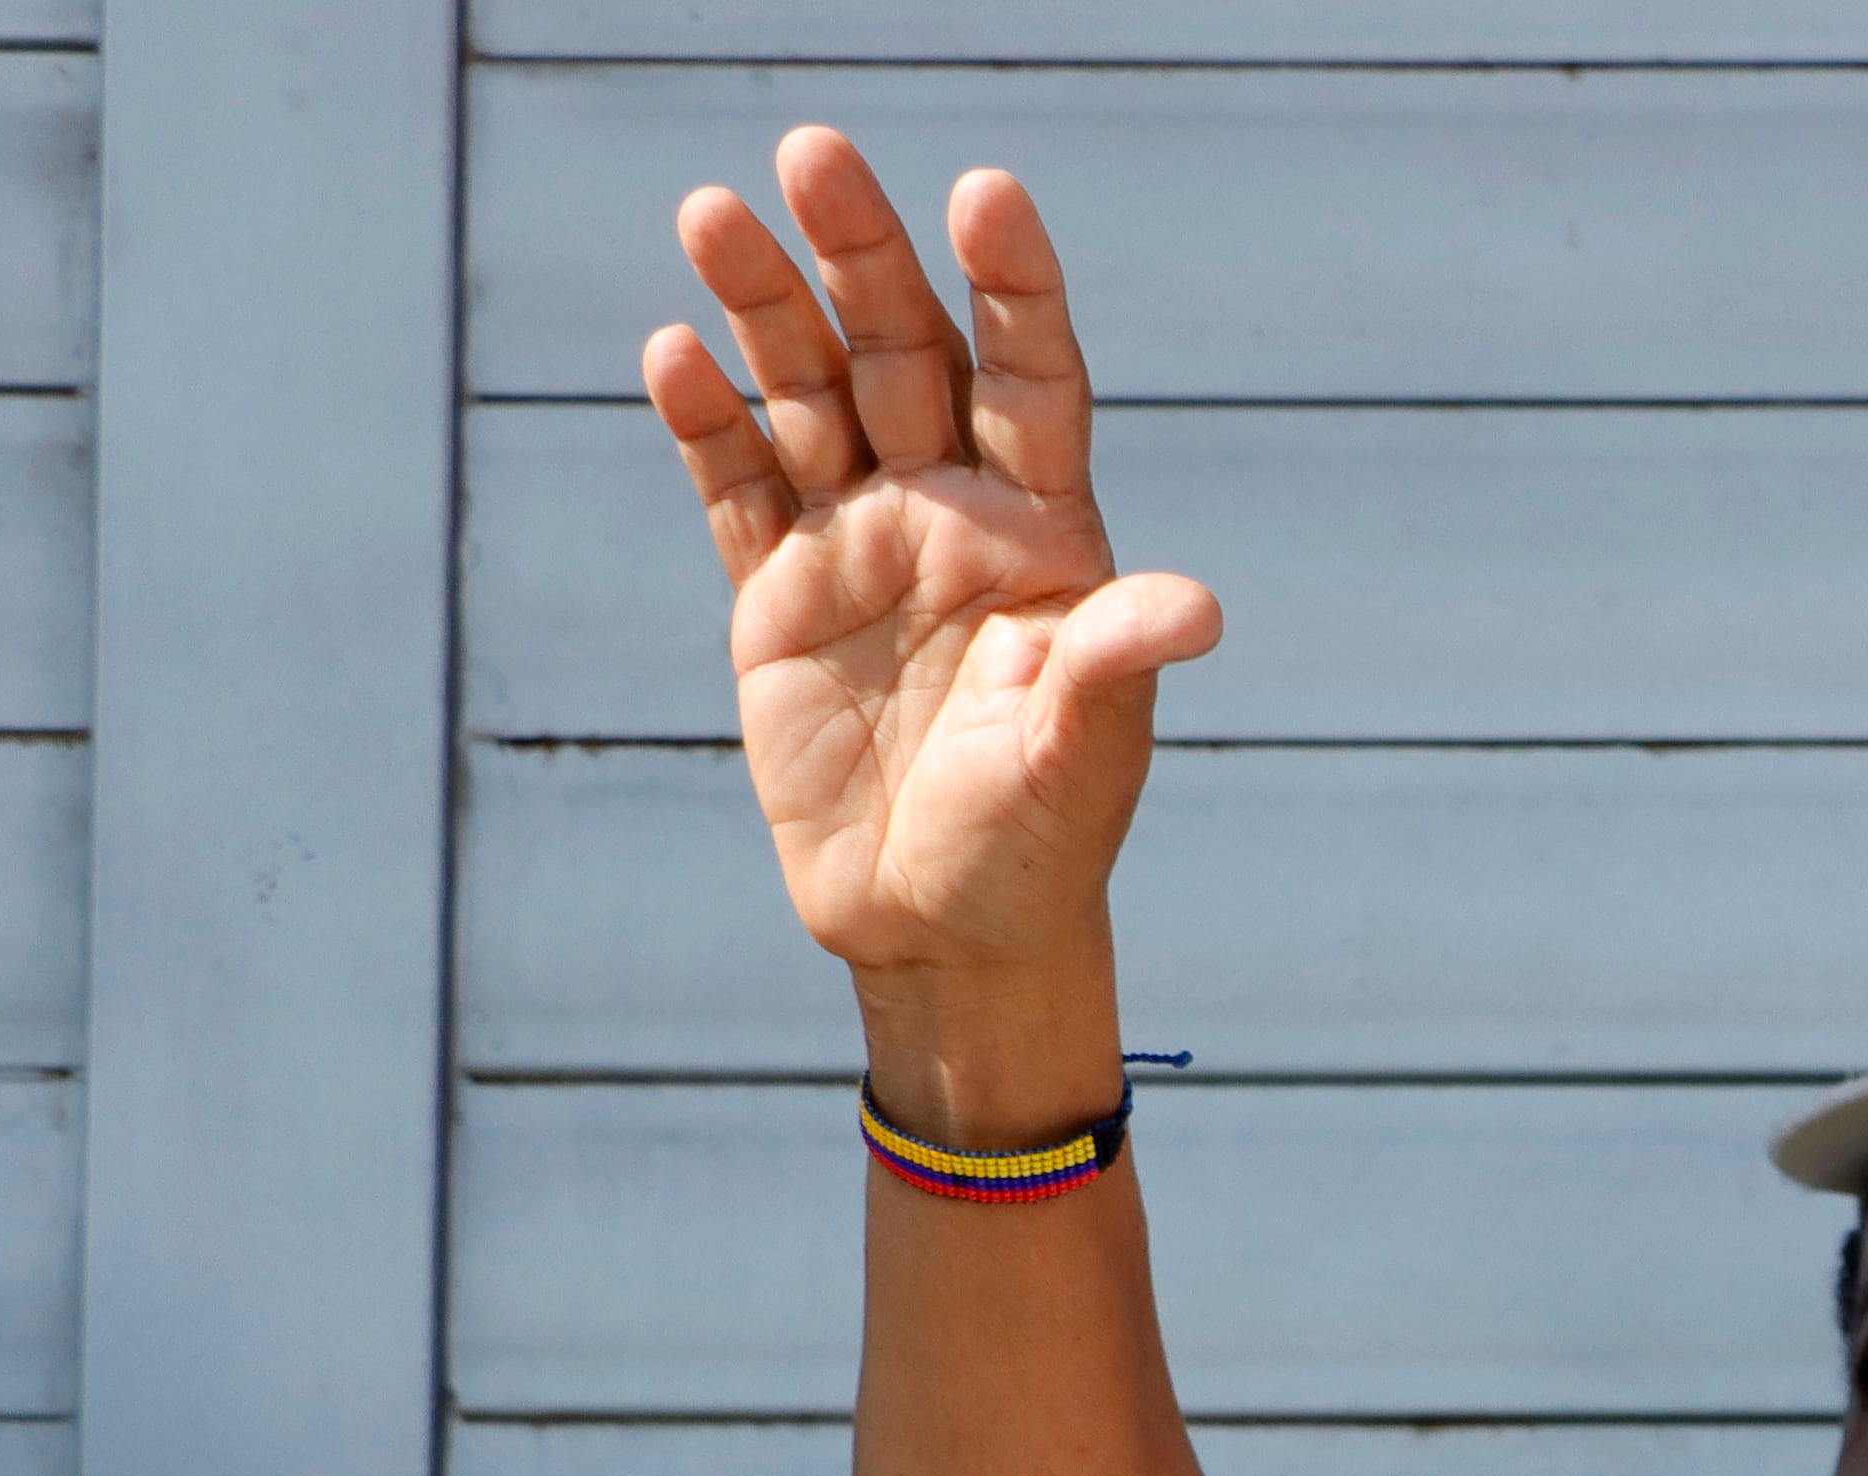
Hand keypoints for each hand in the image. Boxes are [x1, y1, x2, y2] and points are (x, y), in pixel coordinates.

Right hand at [643, 129, 1219, 986]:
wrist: (943, 930)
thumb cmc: (1040, 843)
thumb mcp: (1082, 758)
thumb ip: (1116, 668)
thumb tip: (1194, 608)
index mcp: (1044, 532)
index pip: (1033, 379)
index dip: (1014, 287)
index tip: (987, 194)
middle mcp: (949, 513)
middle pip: (903, 352)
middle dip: (859, 254)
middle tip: (813, 152)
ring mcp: (858, 545)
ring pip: (807, 394)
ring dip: (762, 306)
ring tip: (711, 212)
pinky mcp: (775, 596)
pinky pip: (735, 486)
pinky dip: (704, 423)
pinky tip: (674, 354)